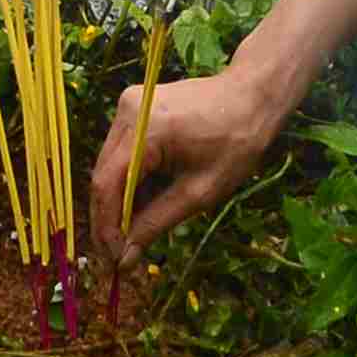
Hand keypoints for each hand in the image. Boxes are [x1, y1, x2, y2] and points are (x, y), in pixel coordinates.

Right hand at [89, 56, 298, 256]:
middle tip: (119, 254)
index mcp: (144, 129)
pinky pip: (123, 150)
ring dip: (119, 199)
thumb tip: (125, 257)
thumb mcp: (199, 192)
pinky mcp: (135, 107)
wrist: (252, 96)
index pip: (107, 184)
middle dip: (109, 216)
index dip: (105, 225)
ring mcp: (129, 105)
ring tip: (131, 234)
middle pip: (104, 174)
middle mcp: (127, 111)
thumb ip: (156, 223)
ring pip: (110, 163)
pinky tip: (142, 202)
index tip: (112, 259)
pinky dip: (129, 178)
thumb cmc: (236, 143)